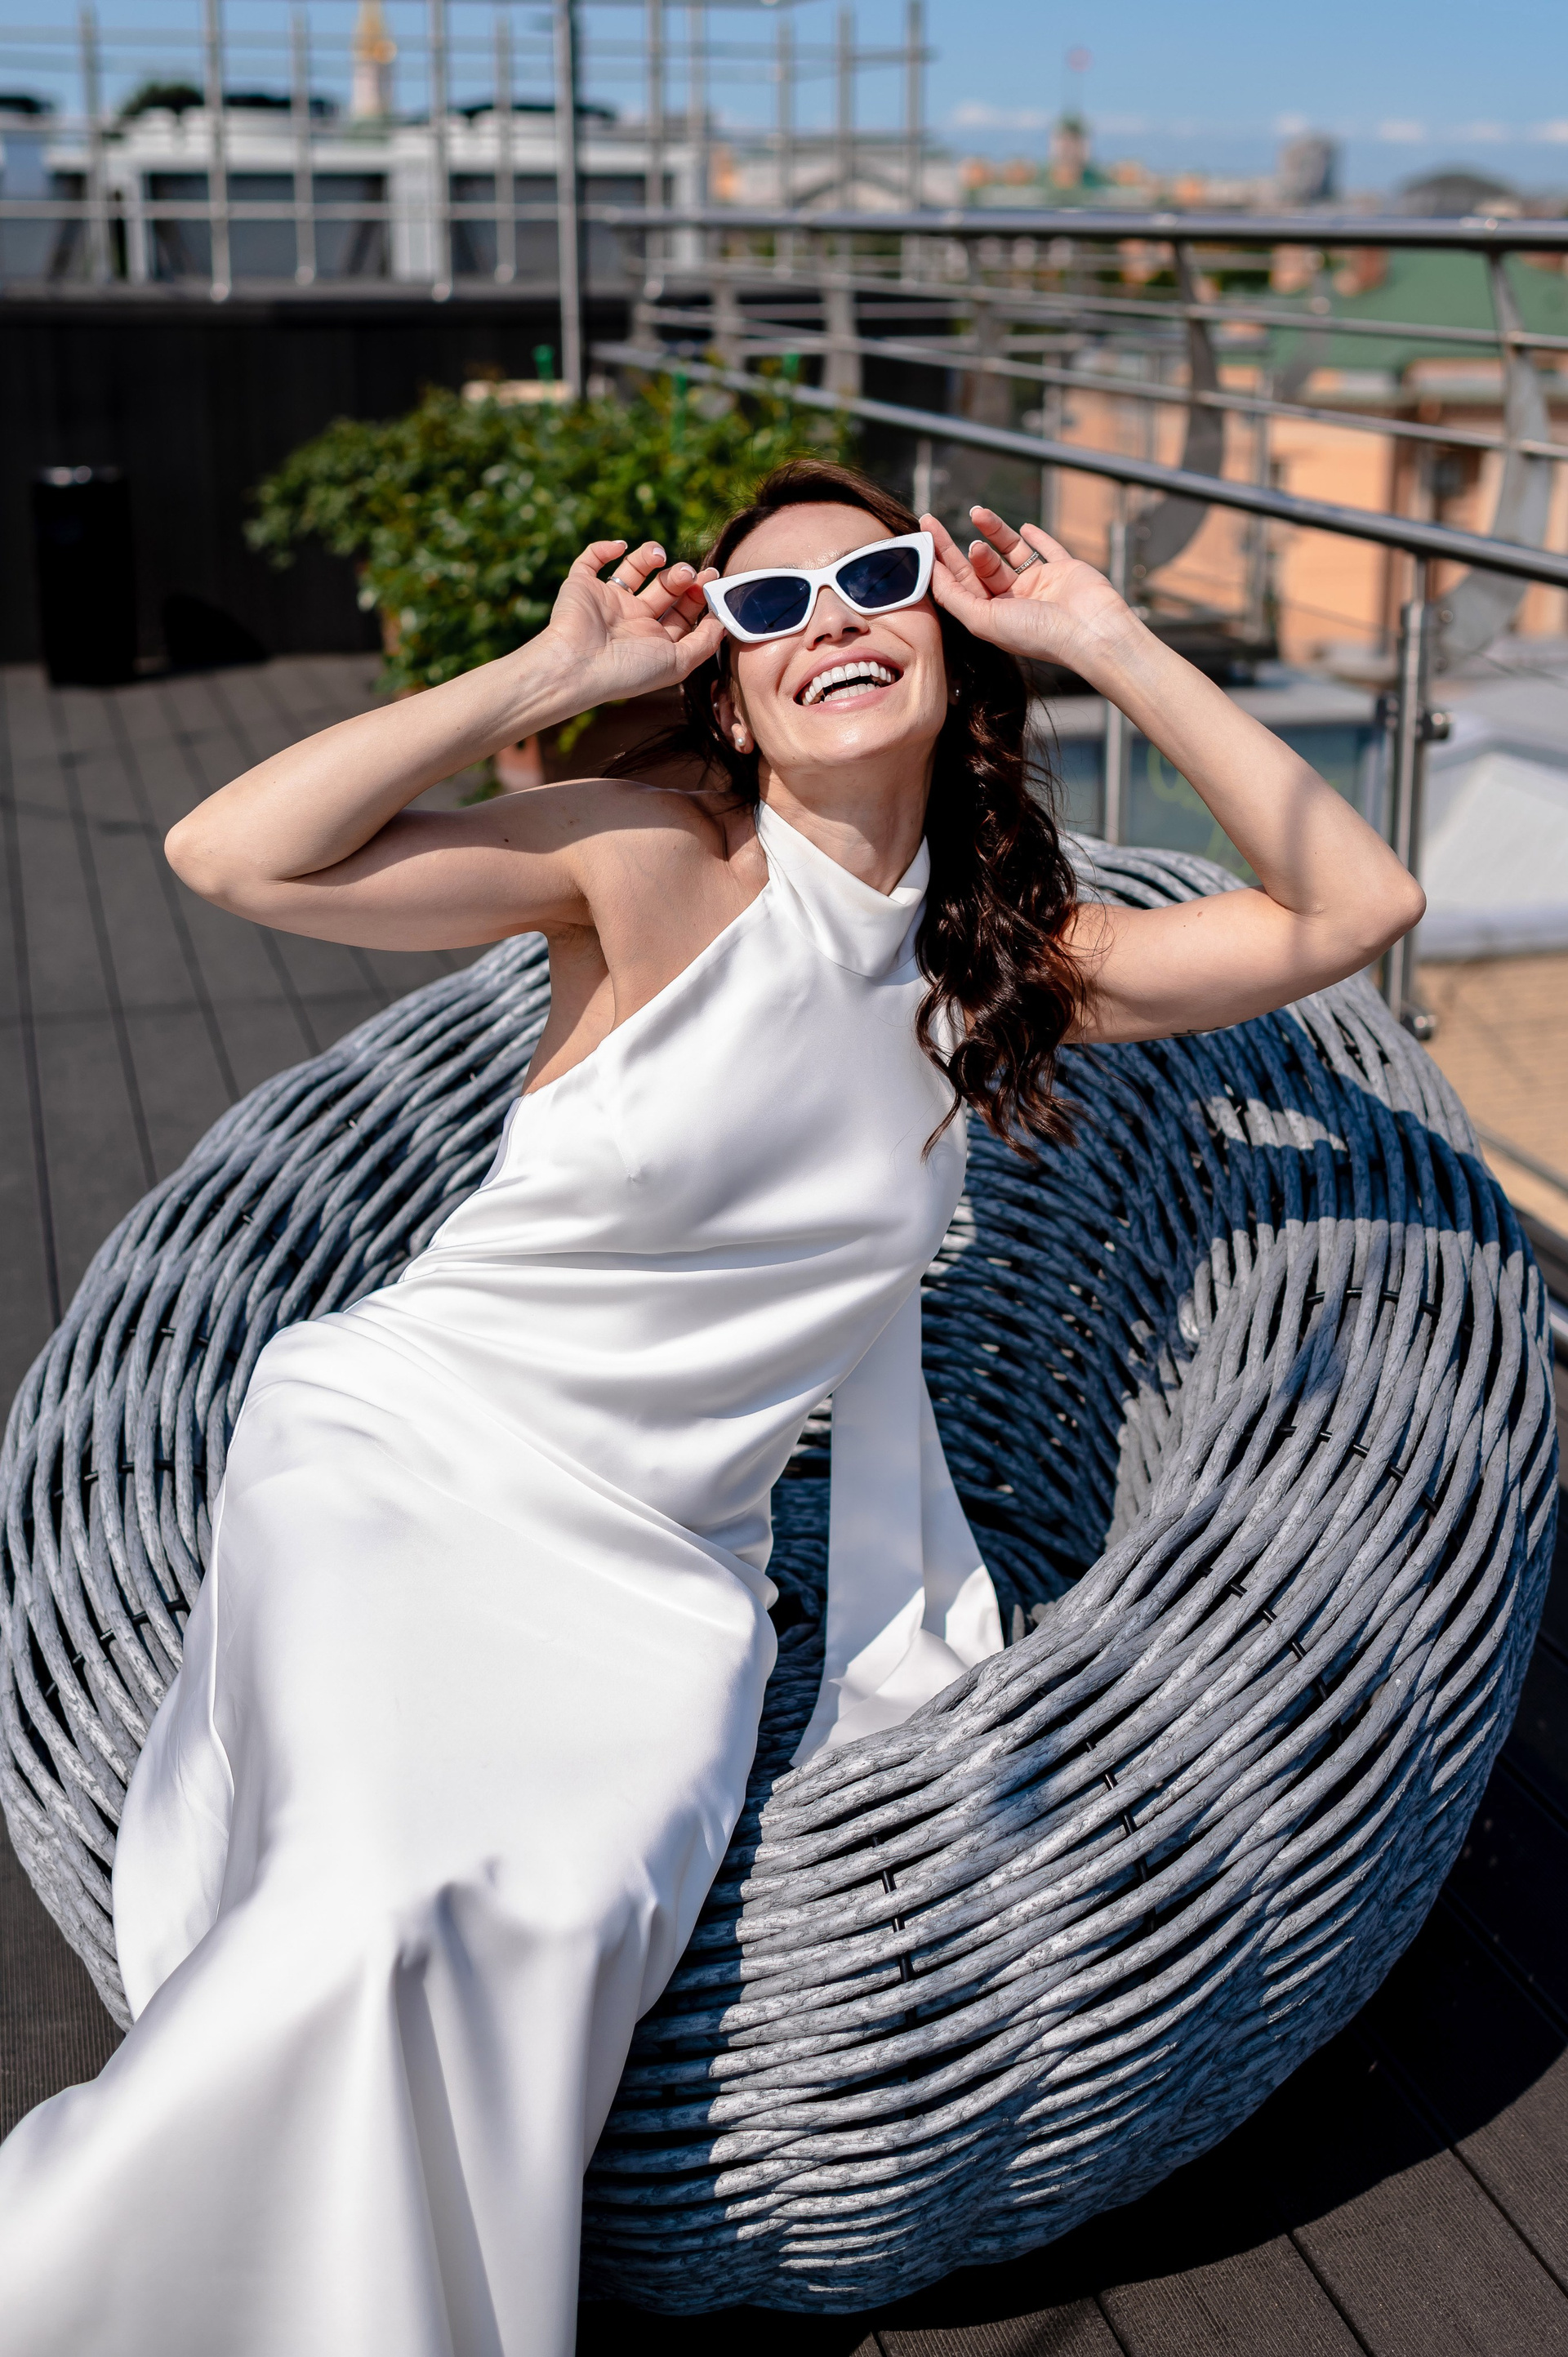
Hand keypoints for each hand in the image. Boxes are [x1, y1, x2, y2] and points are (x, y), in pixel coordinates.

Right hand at [537, 537, 724, 702]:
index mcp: (653, 639)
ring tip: (658, 556)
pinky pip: (590, 560)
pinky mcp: (581, 586)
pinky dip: (604, 547)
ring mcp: (606, 602)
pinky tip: (620, 546)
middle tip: (687, 572)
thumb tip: (722, 620)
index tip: (711, 578)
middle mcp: (631, 620)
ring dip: (649, 556)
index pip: (682, 612)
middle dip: (680, 576)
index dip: (699, 594)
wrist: (578, 666)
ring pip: (632, 569)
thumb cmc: (629, 670)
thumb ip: (705, 643)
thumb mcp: (678, 663)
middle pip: (664, 589)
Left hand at [925, 507, 1139, 678]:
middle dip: (954, 545)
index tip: (923, 538)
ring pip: (1009, 553)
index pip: (959, 585)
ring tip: (977, 514)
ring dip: (993, 533)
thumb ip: (954, 597)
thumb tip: (931, 572)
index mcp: (992, 617)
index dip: (939, 562)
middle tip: (932, 521)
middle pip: (978, 567)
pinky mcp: (1064, 570)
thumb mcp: (983, 620)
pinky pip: (1047, 549)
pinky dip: (1036, 536)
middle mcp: (1014, 602)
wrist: (1090, 632)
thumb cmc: (1037, 634)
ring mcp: (1040, 585)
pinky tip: (1023, 526)